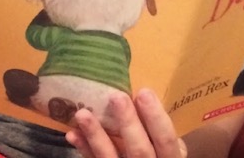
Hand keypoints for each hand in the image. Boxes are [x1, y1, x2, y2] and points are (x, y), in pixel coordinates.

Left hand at [65, 88, 186, 157]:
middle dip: (128, 123)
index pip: (166, 139)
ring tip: (83, 113)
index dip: (155, 117)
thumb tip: (141, 95)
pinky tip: (73, 133)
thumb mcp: (165, 145)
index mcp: (170, 157)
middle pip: (139, 150)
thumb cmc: (158, 153)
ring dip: (96, 135)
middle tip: (116, 97)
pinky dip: (84, 148)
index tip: (143, 92)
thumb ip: (157, 127)